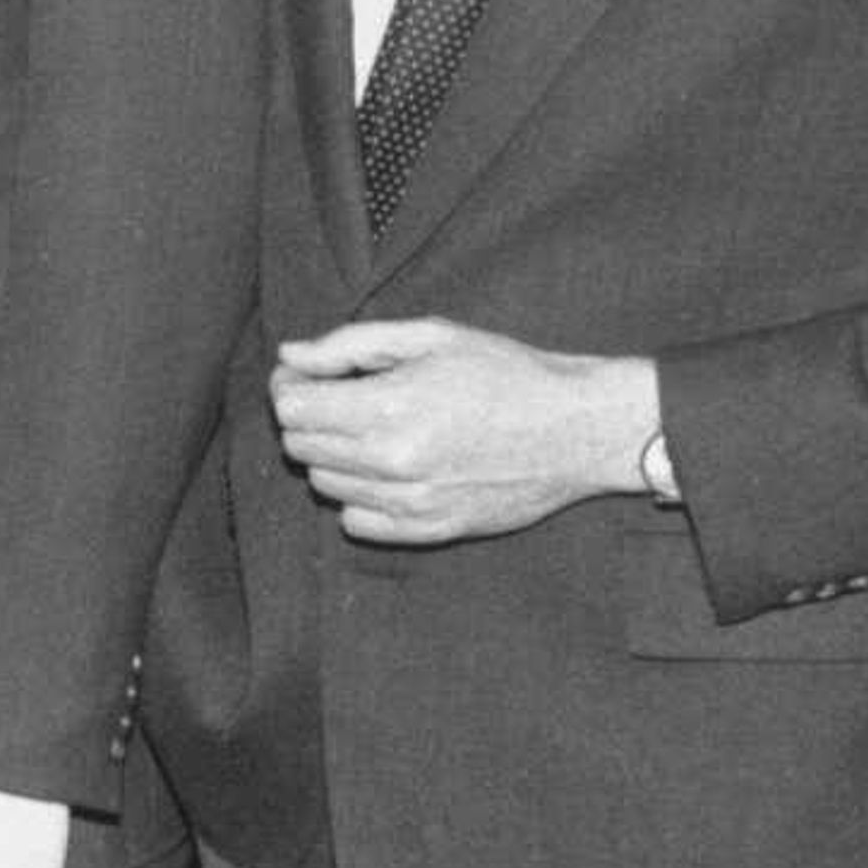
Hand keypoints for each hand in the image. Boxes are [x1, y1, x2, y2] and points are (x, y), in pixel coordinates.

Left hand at [273, 317, 659, 544]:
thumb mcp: (429, 336)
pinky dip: (359, 498)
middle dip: (310, 418)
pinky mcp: (432, 530)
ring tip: (375, 430)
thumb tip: (290, 355)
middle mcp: (394, 462)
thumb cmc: (505, 372)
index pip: (291, 409)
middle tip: (344, 397)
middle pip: (300, 446)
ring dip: (335, 456)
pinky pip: (356, 523)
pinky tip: (389, 471)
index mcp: (390, 406)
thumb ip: (349, 344)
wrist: (577, 427)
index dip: (291, 386)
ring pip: (324, 484)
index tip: (310, 376)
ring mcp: (412, 503)